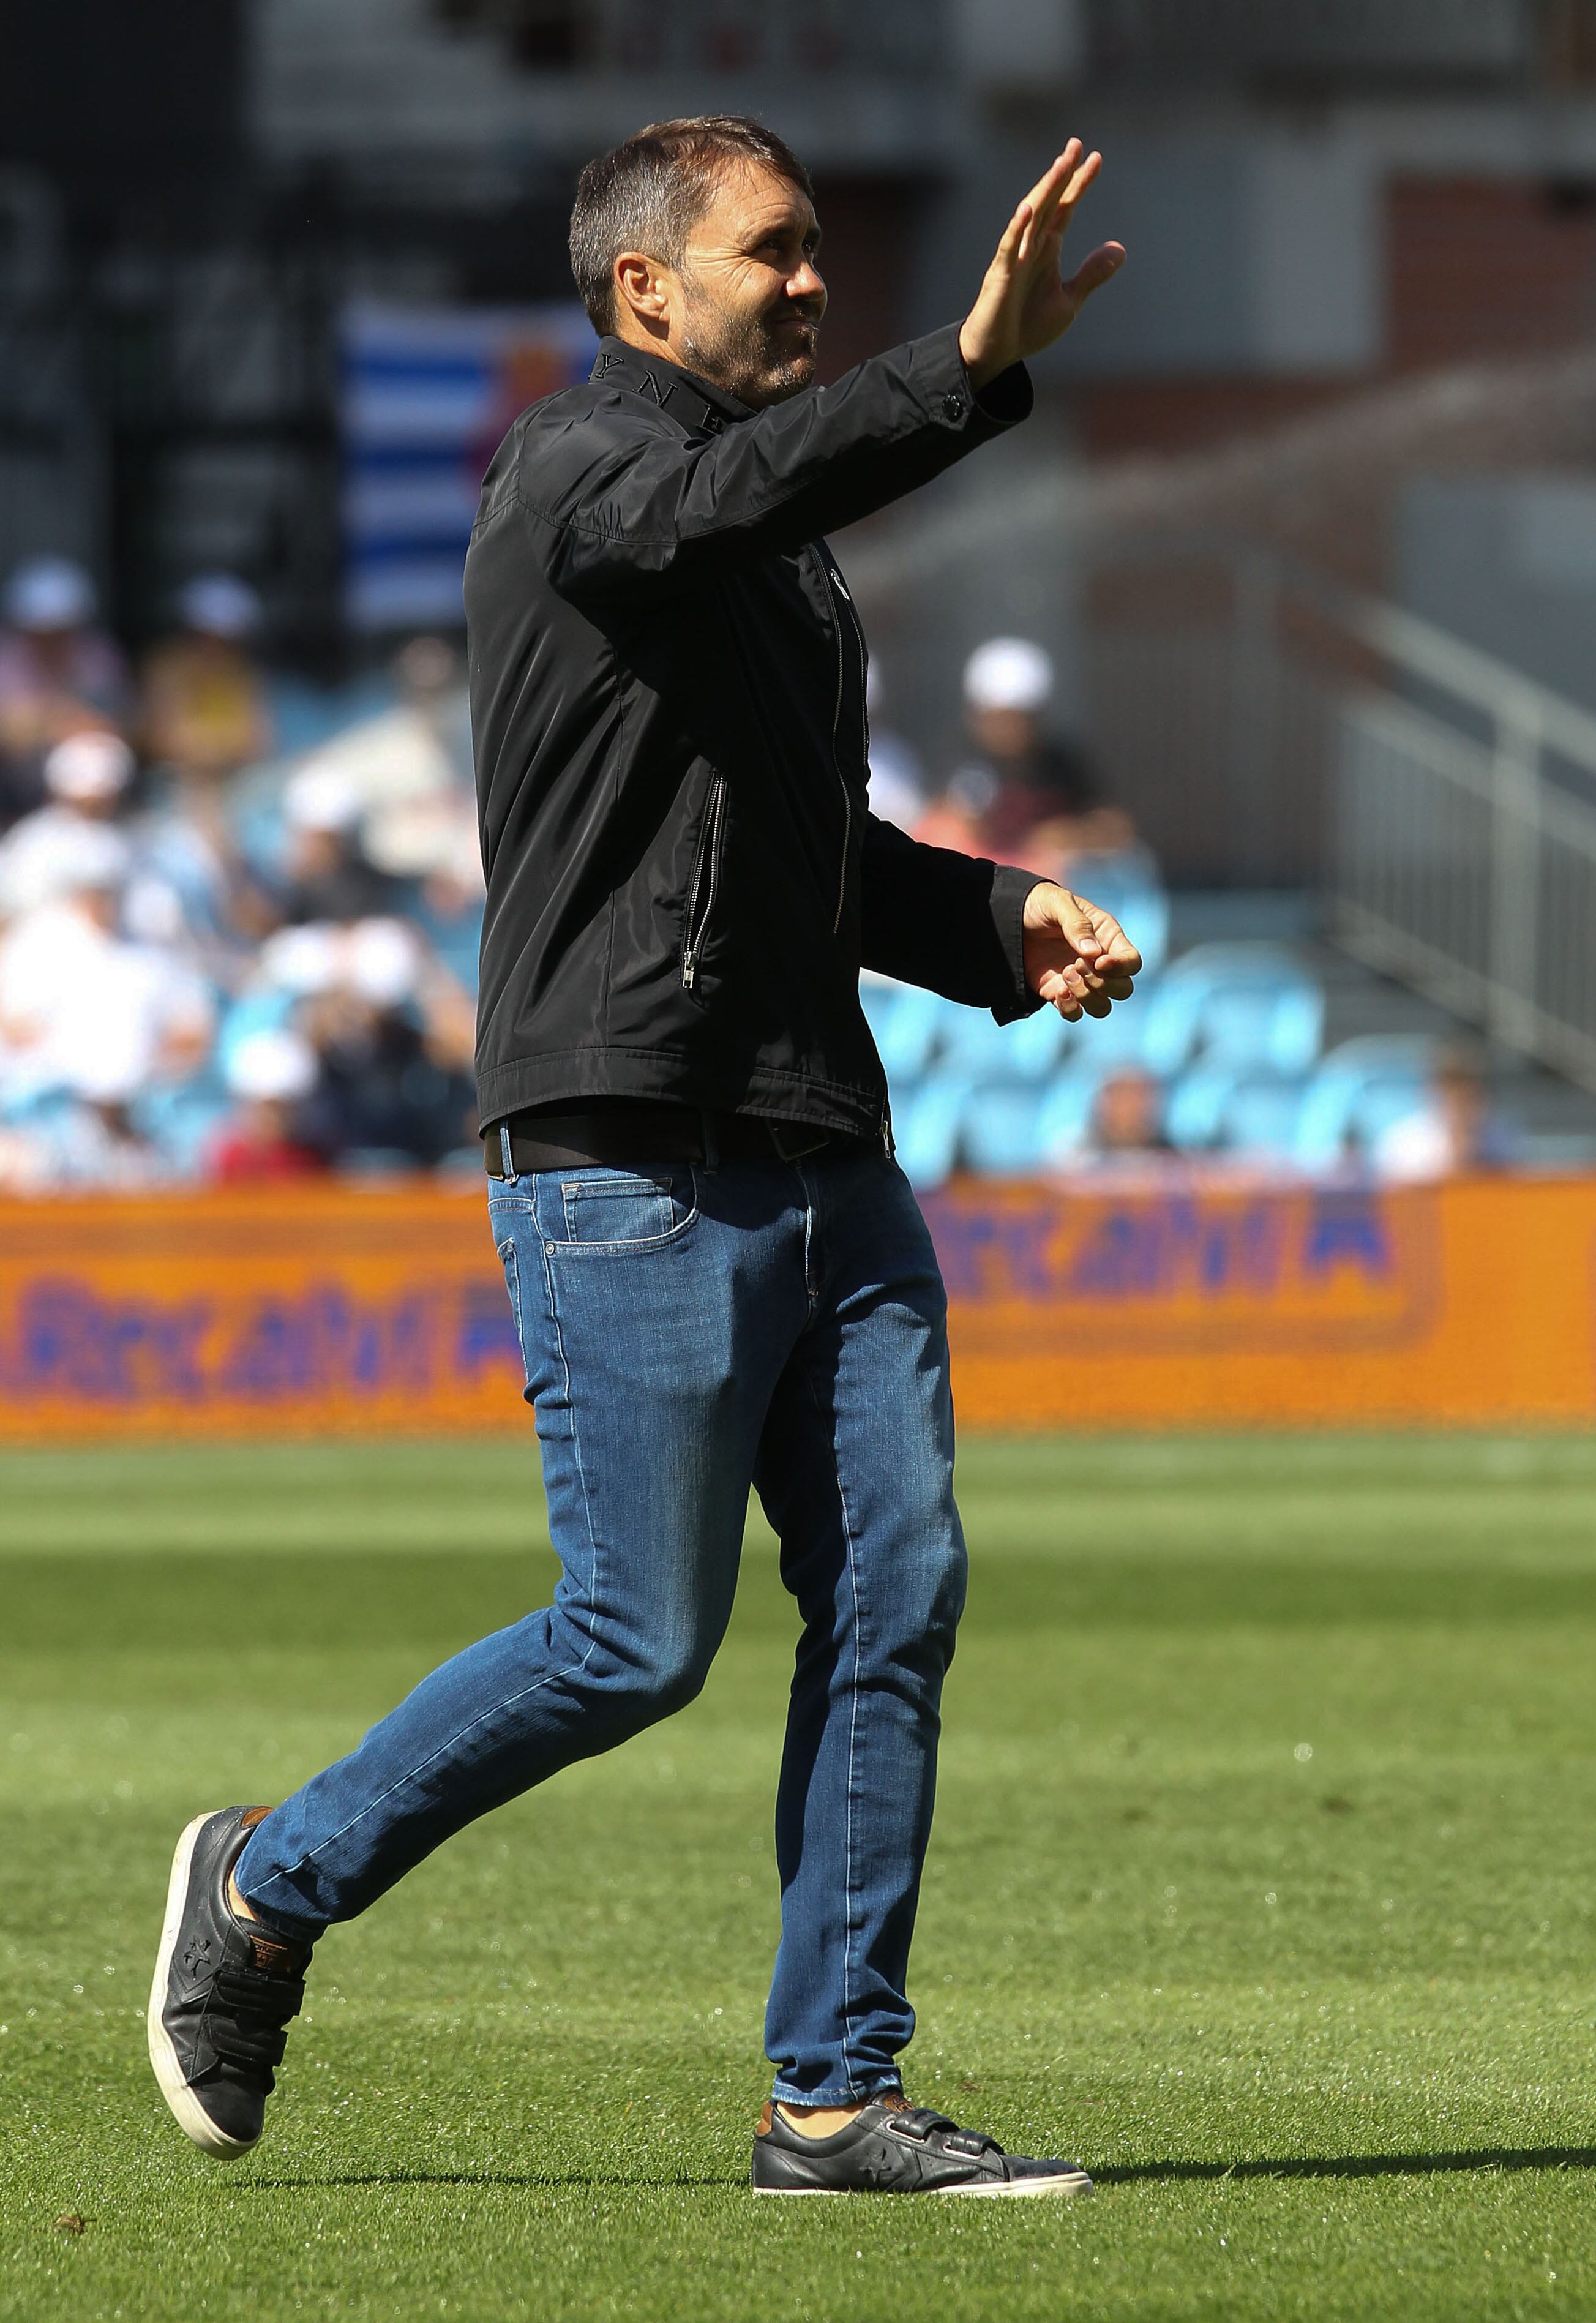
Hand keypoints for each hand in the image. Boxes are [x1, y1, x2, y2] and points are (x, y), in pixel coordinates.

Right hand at [959, 141, 1124, 388]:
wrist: (997, 354)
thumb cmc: (1027, 327)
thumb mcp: (1069, 301)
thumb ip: (1092, 274)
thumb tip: (1120, 249)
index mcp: (1047, 249)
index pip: (1065, 208)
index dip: (1079, 184)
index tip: (1096, 158)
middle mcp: (1030, 246)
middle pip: (1048, 202)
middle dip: (1062, 174)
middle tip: (1076, 145)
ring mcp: (1015, 257)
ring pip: (1031, 216)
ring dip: (1045, 190)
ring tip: (1061, 165)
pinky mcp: (1001, 275)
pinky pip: (1009, 247)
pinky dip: (1018, 228)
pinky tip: (1028, 208)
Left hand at [1021, 882, 1140, 1020]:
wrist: (1008, 918)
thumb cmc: (1039, 904)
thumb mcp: (1057, 903)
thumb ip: (1077, 924)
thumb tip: (1093, 953)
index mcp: (1107, 937)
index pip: (1132, 962)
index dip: (1121, 967)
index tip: (1099, 962)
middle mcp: (1099, 962)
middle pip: (1123, 989)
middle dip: (1103, 984)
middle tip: (1076, 965)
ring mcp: (1081, 981)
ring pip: (1103, 1007)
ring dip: (1087, 997)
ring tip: (1065, 974)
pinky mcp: (1059, 993)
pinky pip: (1075, 1014)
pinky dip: (1070, 1009)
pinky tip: (1058, 992)